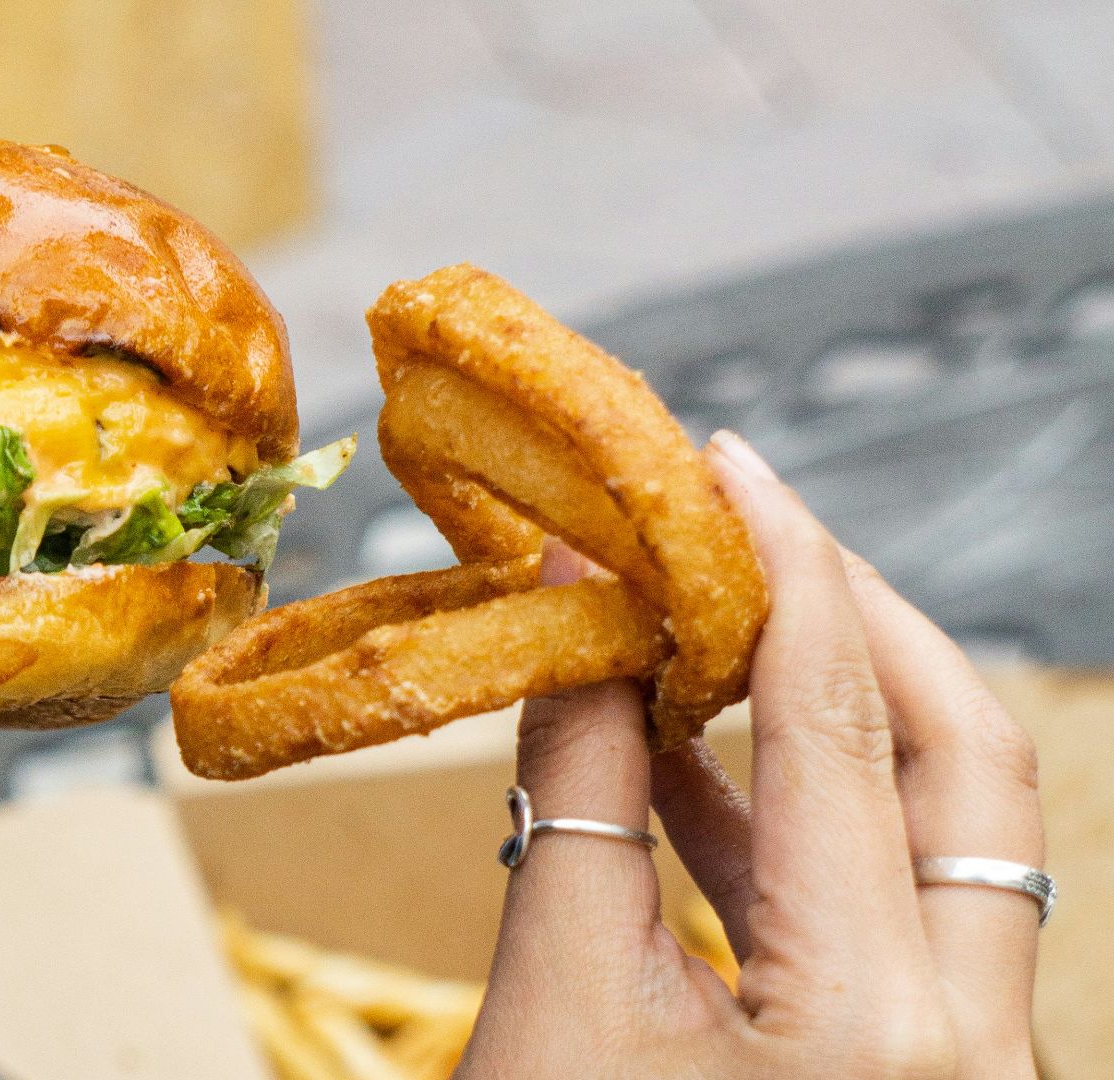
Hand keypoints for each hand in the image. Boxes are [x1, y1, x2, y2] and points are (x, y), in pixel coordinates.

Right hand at [461, 431, 1041, 1078]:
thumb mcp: (550, 1003)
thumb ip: (576, 795)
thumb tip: (575, 616)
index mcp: (871, 1029)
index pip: (837, 727)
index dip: (777, 569)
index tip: (722, 463)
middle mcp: (972, 1051)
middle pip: (962, 764)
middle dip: (856, 621)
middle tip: (748, 531)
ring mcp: (973, 1073)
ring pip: (951, 840)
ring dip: (828, 720)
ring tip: (701, 634)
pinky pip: (903, 914)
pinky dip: (807, 825)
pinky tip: (695, 770)